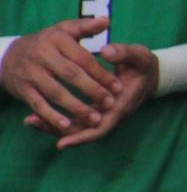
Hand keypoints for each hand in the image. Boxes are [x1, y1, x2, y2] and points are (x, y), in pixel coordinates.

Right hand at [2, 18, 120, 134]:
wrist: (8, 56)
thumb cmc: (46, 43)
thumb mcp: (63, 30)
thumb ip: (86, 27)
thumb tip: (107, 20)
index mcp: (57, 39)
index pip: (83, 58)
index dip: (101, 73)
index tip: (118, 86)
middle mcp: (43, 55)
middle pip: (71, 75)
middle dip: (93, 91)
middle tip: (111, 103)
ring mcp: (31, 73)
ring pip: (56, 92)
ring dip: (77, 107)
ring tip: (96, 119)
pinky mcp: (23, 89)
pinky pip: (38, 104)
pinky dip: (51, 116)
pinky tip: (66, 125)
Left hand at [26, 42, 160, 149]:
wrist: (151, 74)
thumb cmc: (143, 66)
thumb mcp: (139, 56)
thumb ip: (124, 53)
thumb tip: (106, 51)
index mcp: (121, 105)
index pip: (101, 127)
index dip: (82, 136)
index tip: (62, 140)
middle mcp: (111, 115)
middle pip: (84, 133)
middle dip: (59, 132)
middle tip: (34, 123)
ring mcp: (103, 115)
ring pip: (78, 128)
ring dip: (55, 126)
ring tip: (31, 120)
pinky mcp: (97, 111)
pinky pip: (77, 121)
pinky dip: (60, 120)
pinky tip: (39, 115)